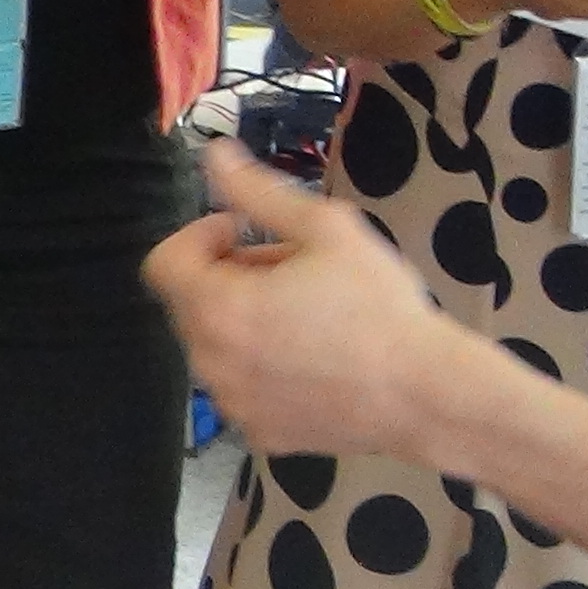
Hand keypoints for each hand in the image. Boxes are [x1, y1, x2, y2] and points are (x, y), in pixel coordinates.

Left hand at [144, 144, 474, 463]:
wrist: (425, 395)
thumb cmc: (378, 307)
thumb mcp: (325, 229)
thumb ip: (258, 192)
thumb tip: (215, 154)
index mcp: (216, 309)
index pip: (163, 263)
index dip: (199, 236)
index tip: (244, 232)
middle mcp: (210, 363)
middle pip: (191, 303)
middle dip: (229, 275)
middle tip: (292, 267)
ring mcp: (233, 404)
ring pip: (217, 346)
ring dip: (245, 320)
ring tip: (308, 311)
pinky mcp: (259, 434)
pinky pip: (242, 386)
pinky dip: (262, 366)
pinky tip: (315, 358)